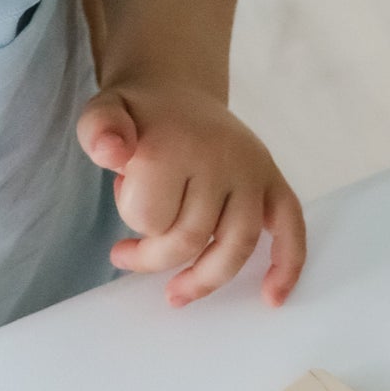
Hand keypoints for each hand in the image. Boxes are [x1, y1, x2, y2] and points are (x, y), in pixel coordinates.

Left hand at [76, 83, 305, 307]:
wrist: (177, 92)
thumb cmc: (139, 116)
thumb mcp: (103, 112)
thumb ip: (98, 130)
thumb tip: (111, 153)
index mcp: (178, 143)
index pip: (150, 216)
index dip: (130, 218)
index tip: (120, 195)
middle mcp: (223, 159)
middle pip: (190, 239)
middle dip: (154, 255)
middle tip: (126, 254)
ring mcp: (253, 174)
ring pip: (234, 248)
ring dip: (203, 279)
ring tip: (175, 294)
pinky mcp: (274, 184)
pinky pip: (291, 231)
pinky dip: (286, 268)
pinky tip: (271, 297)